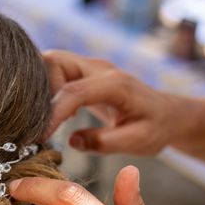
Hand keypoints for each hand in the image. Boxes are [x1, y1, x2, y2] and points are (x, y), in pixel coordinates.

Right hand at [43, 50, 200, 154]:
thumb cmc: (156, 128)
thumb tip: (72, 142)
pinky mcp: (82, 76)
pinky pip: (53, 74)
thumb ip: (106, 142)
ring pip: (49, 64)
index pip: (73, 91)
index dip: (53, 113)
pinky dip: (43, 91)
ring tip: (40, 119)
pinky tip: (48, 115)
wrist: (169, 114)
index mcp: (115, 84)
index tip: (39, 136)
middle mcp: (98, 69)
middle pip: (54, 62)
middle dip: (38, 90)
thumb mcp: (138, 142)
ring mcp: (89, 69)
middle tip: (36, 122)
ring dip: (38, 89)